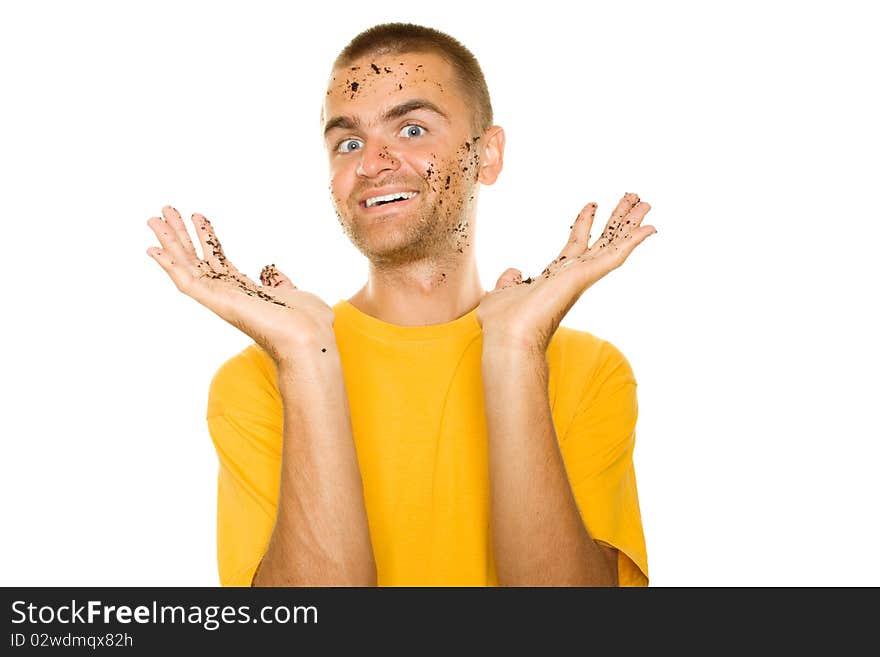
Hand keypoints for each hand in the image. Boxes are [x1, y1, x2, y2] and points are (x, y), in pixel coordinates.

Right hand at [146, 205, 334, 362]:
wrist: (309, 337)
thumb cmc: (307, 323)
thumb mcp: (291, 292)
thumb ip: (279, 281)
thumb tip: (271, 271)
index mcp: (243, 291)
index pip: (218, 261)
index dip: (206, 238)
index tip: (198, 216)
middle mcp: (227, 295)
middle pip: (196, 259)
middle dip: (181, 234)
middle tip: (166, 210)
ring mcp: (220, 298)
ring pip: (186, 266)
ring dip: (169, 241)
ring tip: (154, 218)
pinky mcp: (216, 302)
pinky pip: (186, 282)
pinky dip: (169, 265)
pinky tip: (153, 248)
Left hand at [476, 192, 656, 353]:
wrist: (508, 336)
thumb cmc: (502, 324)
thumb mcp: (501, 293)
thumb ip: (508, 281)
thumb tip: (512, 273)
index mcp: (555, 277)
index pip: (575, 245)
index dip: (584, 223)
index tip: (592, 204)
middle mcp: (573, 276)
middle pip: (602, 241)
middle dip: (617, 219)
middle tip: (633, 198)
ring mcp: (581, 276)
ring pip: (613, 245)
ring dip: (630, 224)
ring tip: (645, 201)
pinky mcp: (585, 277)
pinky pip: (615, 256)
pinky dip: (632, 242)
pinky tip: (650, 228)